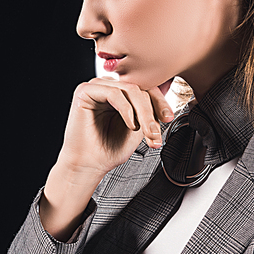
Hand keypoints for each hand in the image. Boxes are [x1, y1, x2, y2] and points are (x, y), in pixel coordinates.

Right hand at [39, 78, 173, 239]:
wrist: (89, 165)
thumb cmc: (109, 150)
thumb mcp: (139, 128)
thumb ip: (149, 113)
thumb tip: (166, 103)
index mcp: (119, 95)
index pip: (144, 89)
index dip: (160, 102)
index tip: (168, 118)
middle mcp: (107, 87)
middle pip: (139, 88)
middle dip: (152, 111)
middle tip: (155, 132)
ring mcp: (96, 87)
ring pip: (129, 89)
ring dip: (143, 112)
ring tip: (145, 132)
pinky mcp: (85, 92)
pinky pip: (113, 93)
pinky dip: (126, 109)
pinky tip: (130, 125)